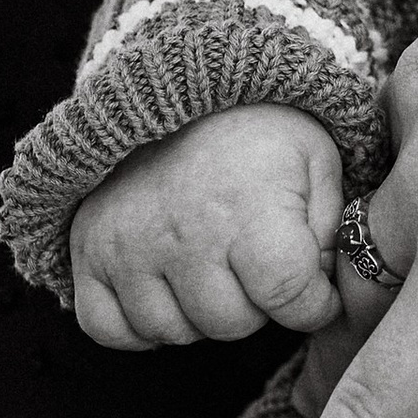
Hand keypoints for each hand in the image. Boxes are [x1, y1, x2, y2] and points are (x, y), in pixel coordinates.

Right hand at [73, 105, 345, 351]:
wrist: (179, 85)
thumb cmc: (259, 133)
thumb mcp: (317, 163)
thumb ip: (329, 234)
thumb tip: (318, 292)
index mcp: (249, 208)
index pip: (288, 298)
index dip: (312, 306)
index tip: (314, 294)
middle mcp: (183, 233)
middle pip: (231, 324)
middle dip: (257, 306)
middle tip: (256, 268)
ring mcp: (127, 245)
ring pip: (173, 332)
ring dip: (200, 314)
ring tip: (214, 270)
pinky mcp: (88, 250)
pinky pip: (108, 328)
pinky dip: (138, 325)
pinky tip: (166, 292)